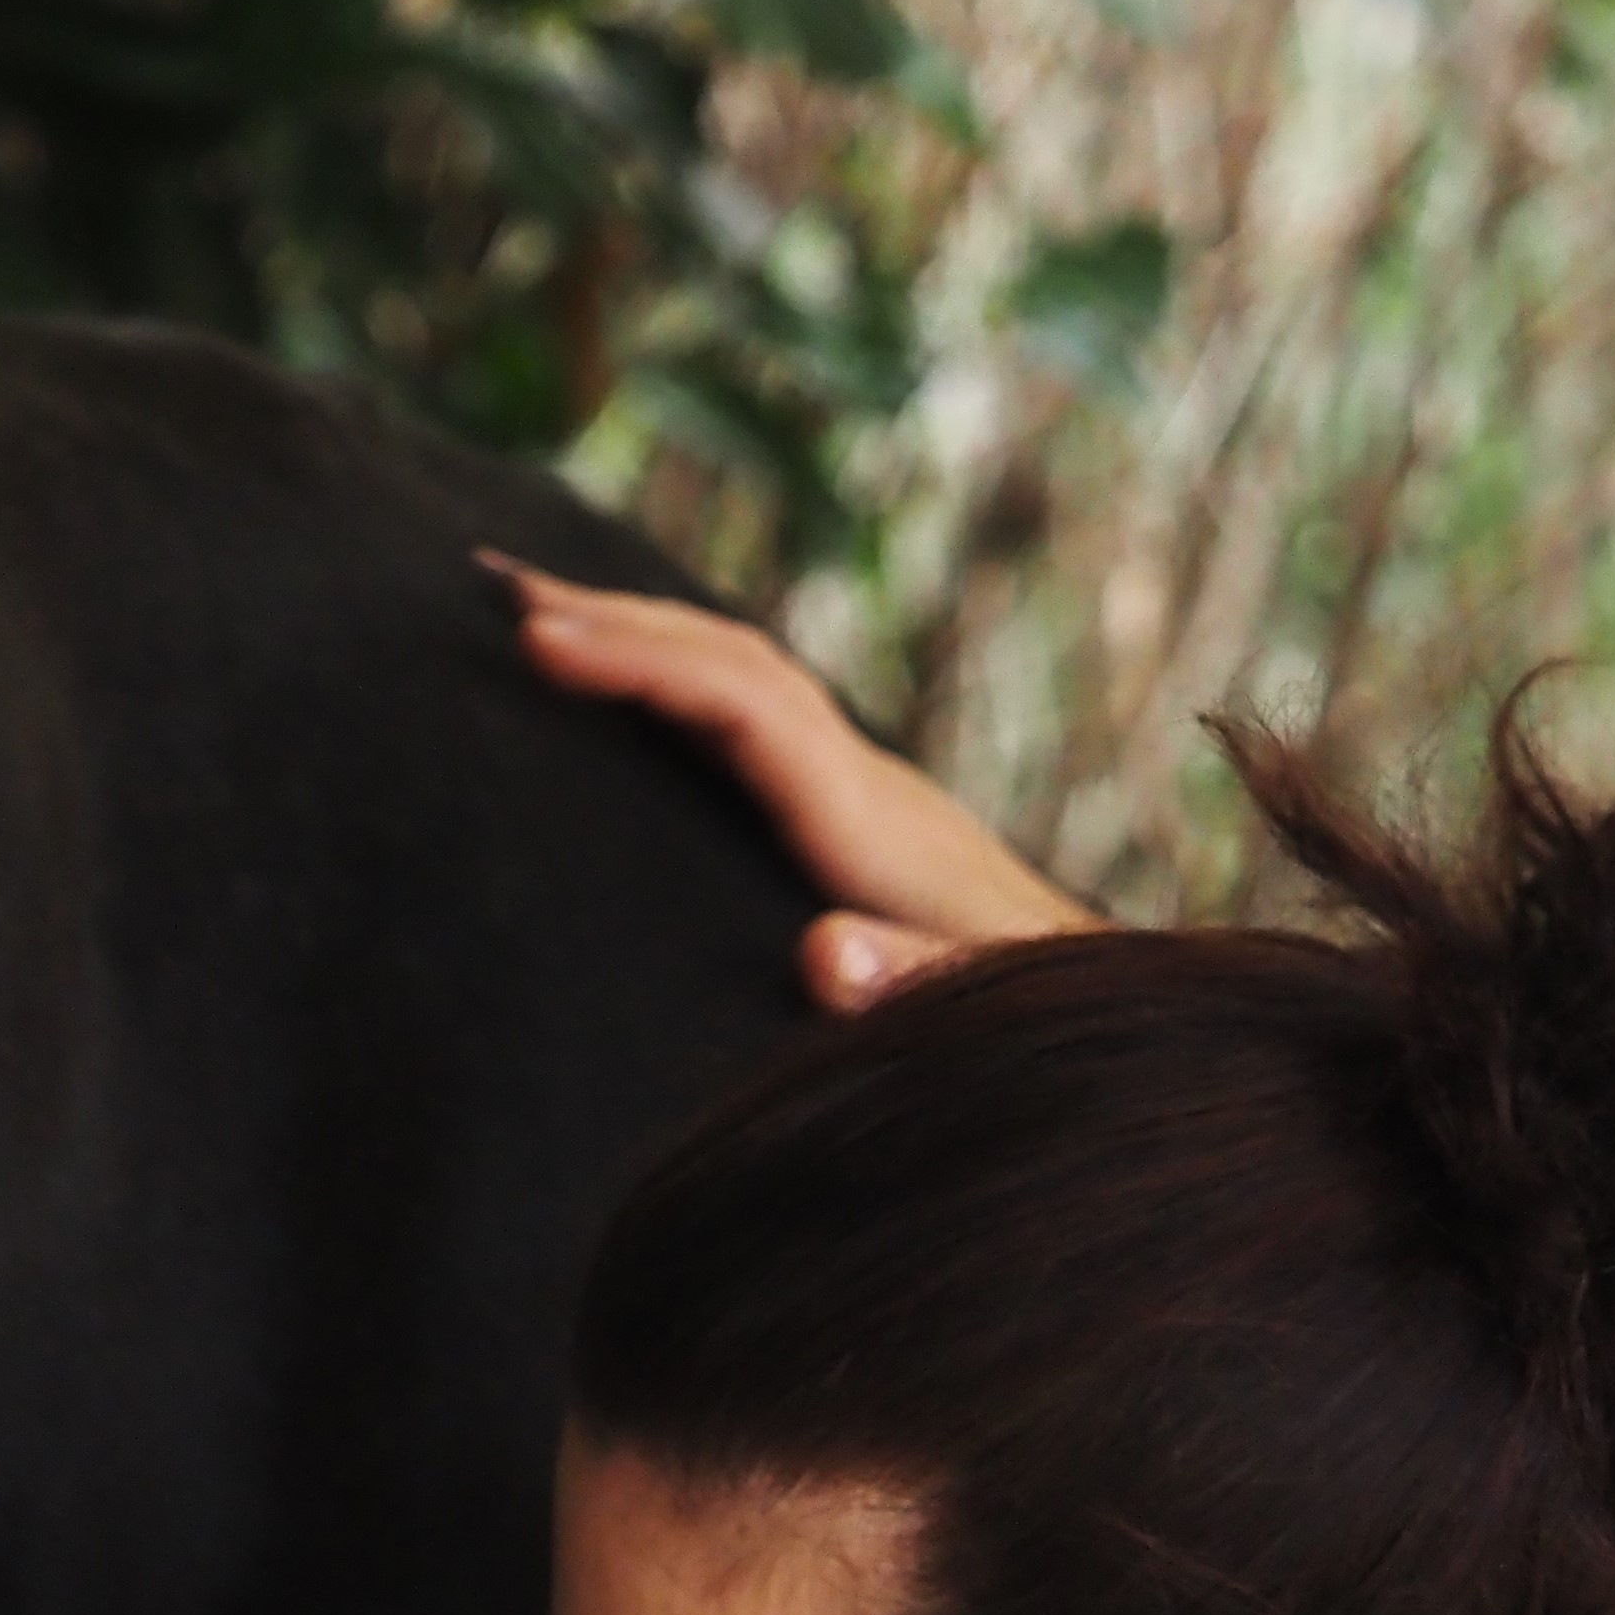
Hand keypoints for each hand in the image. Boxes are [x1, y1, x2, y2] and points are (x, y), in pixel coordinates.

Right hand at [486, 555, 1100, 1007]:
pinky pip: (758, 725)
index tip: (539, 642)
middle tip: (499, 589)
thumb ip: (914, 986)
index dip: (643, 666)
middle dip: (620, 621)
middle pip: (737, 665)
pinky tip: (633, 695)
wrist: (1115, 1014)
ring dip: (646, 637)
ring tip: (540, 612)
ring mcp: (868, 797)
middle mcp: (869, 788)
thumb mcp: (984, 1017)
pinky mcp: (865, 824)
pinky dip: (682, 687)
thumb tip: (818, 954)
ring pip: (747, 679)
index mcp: (874, 827)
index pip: (745, 709)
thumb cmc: (1040, 1024)